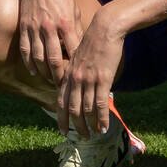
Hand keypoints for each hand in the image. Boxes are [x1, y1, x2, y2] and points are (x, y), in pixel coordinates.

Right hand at [16, 0, 80, 84]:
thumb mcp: (74, 9)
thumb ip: (76, 28)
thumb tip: (80, 47)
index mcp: (66, 22)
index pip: (73, 51)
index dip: (76, 66)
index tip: (79, 77)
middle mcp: (50, 27)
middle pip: (55, 59)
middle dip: (59, 75)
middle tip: (64, 86)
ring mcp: (35, 27)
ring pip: (39, 57)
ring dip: (44, 73)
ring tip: (50, 82)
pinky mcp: (25, 26)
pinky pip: (26, 49)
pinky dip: (29, 63)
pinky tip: (34, 71)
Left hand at [58, 9, 126, 137]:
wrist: (106, 28)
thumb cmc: (94, 41)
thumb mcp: (79, 57)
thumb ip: (76, 72)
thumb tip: (77, 86)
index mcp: (68, 74)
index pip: (61, 101)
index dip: (61, 118)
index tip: (63, 130)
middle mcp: (75, 79)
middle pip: (72, 109)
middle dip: (76, 126)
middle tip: (82, 137)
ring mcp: (88, 80)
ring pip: (86, 109)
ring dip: (89, 125)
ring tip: (93, 135)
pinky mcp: (103, 79)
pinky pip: (100, 104)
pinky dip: (101, 118)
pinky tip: (103, 127)